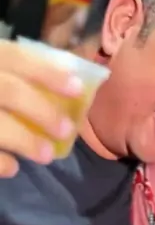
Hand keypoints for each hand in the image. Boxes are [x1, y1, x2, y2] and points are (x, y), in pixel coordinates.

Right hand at [0, 40, 83, 176]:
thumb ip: (14, 71)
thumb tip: (66, 79)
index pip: (14, 57)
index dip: (47, 72)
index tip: (77, 88)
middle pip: (8, 90)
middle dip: (42, 111)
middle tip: (67, 130)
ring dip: (25, 140)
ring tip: (46, 155)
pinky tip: (12, 168)